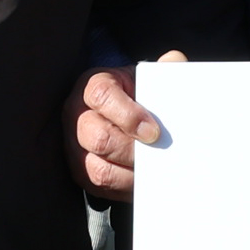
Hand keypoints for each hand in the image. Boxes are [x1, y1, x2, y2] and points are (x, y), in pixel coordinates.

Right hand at [75, 52, 185, 198]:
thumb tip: (174, 61)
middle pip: (99, 138)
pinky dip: (124, 188)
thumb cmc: (137, 94)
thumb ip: (162, 70)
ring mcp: (74, 145)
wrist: (123, 112)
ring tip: (154, 173)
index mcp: (93, 85)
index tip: (155, 131)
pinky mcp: (79, 171)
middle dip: (133, 151)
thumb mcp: (148, 77)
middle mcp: (76, 114)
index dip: (129, 115)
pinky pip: (99, 188)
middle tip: (159, 157)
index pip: (102, 96)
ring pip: (98, 168)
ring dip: (130, 175)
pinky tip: (144, 183)